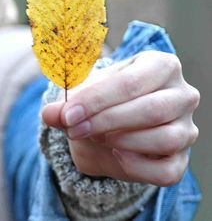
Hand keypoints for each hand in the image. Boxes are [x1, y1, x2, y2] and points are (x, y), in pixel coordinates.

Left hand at [42, 50, 199, 186]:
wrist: (105, 128)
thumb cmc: (99, 101)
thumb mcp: (81, 95)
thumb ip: (66, 104)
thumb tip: (50, 114)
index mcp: (160, 65)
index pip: (131, 82)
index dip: (96, 101)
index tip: (67, 115)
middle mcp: (182, 94)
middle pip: (151, 110)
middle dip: (105, 121)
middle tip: (73, 129)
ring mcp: (186, 128)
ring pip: (164, 139)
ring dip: (121, 142)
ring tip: (94, 136)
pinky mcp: (181, 159)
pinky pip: (165, 170)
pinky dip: (137, 167)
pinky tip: (116, 155)